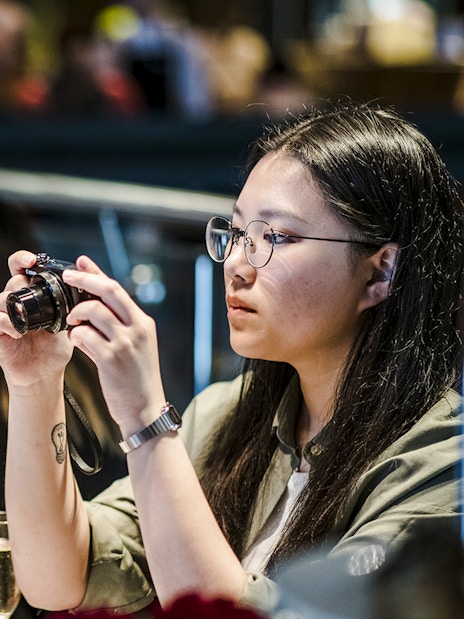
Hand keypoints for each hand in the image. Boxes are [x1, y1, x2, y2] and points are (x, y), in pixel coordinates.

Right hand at [0, 251, 72, 387]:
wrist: (46, 373)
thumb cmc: (57, 347)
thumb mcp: (70, 321)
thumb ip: (77, 304)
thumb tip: (91, 286)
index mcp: (35, 295)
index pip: (22, 268)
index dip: (23, 259)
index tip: (32, 260)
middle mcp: (19, 302)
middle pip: (13, 280)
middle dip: (21, 282)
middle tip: (30, 290)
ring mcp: (7, 316)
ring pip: (2, 297)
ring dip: (14, 304)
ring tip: (30, 321)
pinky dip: (7, 322)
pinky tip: (20, 333)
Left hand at [63, 256, 165, 430]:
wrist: (145, 409)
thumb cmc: (137, 379)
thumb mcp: (136, 347)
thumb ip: (118, 326)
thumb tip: (90, 308)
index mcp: (144, 323)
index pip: (118, 290)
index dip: (97, 273)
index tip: (81, 263)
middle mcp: (138, 329)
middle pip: (109, 291)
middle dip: (84, 280)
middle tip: (68, 277)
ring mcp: (125, 343)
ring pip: (94, 311)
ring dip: (77, 313)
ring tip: (72, 321)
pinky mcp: (111, 359)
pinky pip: (85, 336)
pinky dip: (76, 335)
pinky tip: (76, 340)